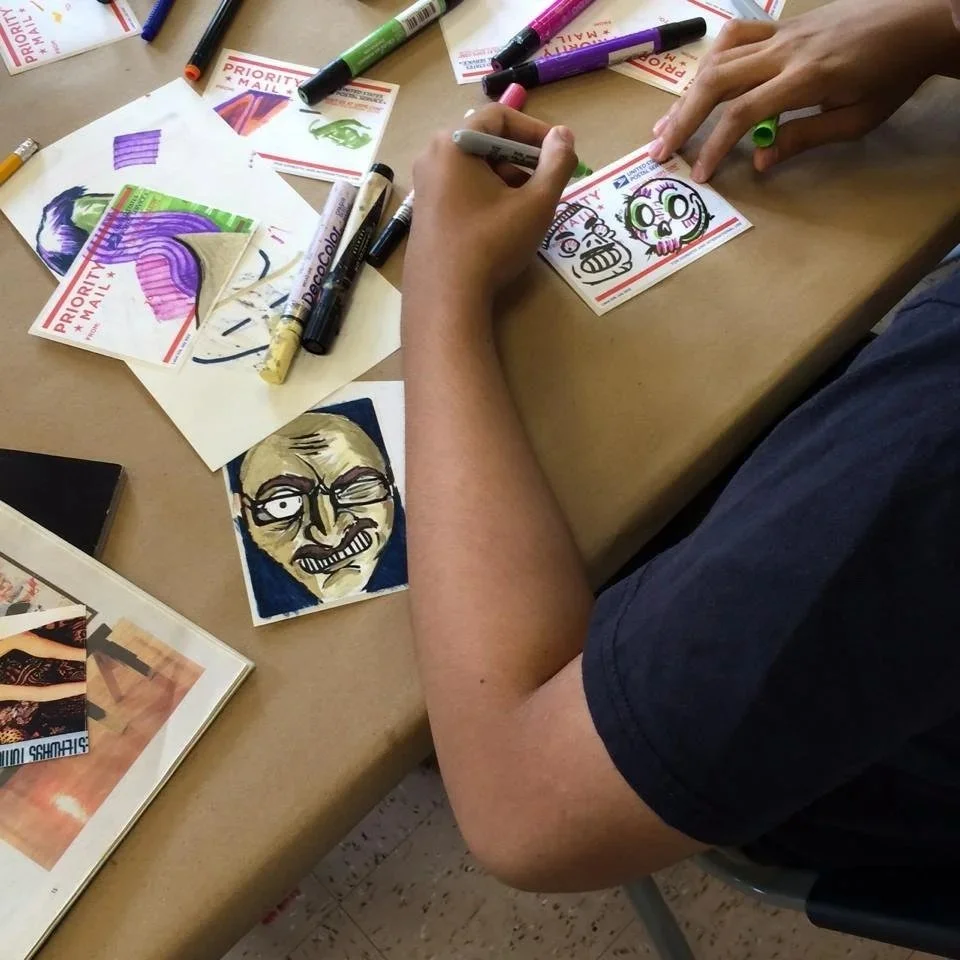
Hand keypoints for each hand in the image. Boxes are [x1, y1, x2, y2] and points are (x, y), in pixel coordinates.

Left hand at [406, 105, 577, 307]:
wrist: (447, 297)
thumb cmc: (492, 243)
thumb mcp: (536, 203)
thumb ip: (557, 164)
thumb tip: (564, 136)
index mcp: (454, 143)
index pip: (500, 116)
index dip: (536, 130)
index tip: (560, 152)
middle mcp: (432, 156)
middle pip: (486, 142)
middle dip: (523, 159)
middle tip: (548, 184)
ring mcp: (424, 186)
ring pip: (475, 168)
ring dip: (507, 180)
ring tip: (529, 209)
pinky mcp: (425, 212)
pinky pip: (462, 189)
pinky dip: (487, 196)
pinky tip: (503, 225)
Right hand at [650, 0, 959, 180]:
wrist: (919, 18)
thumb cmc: (892, 76)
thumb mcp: (855, 120)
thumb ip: (804, 138)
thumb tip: (761, 160)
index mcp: (806, 78)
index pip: (743, 113)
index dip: (715, 146)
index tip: (699, 174)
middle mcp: (785, 51)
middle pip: (716, 81)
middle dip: (682, 119)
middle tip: (659, 150)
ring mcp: (781, 34)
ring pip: (718, 57)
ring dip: (688, 93)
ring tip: (669, 124)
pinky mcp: (782, 27)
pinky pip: (734, 38)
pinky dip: (711, 61)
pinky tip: (700, 84)